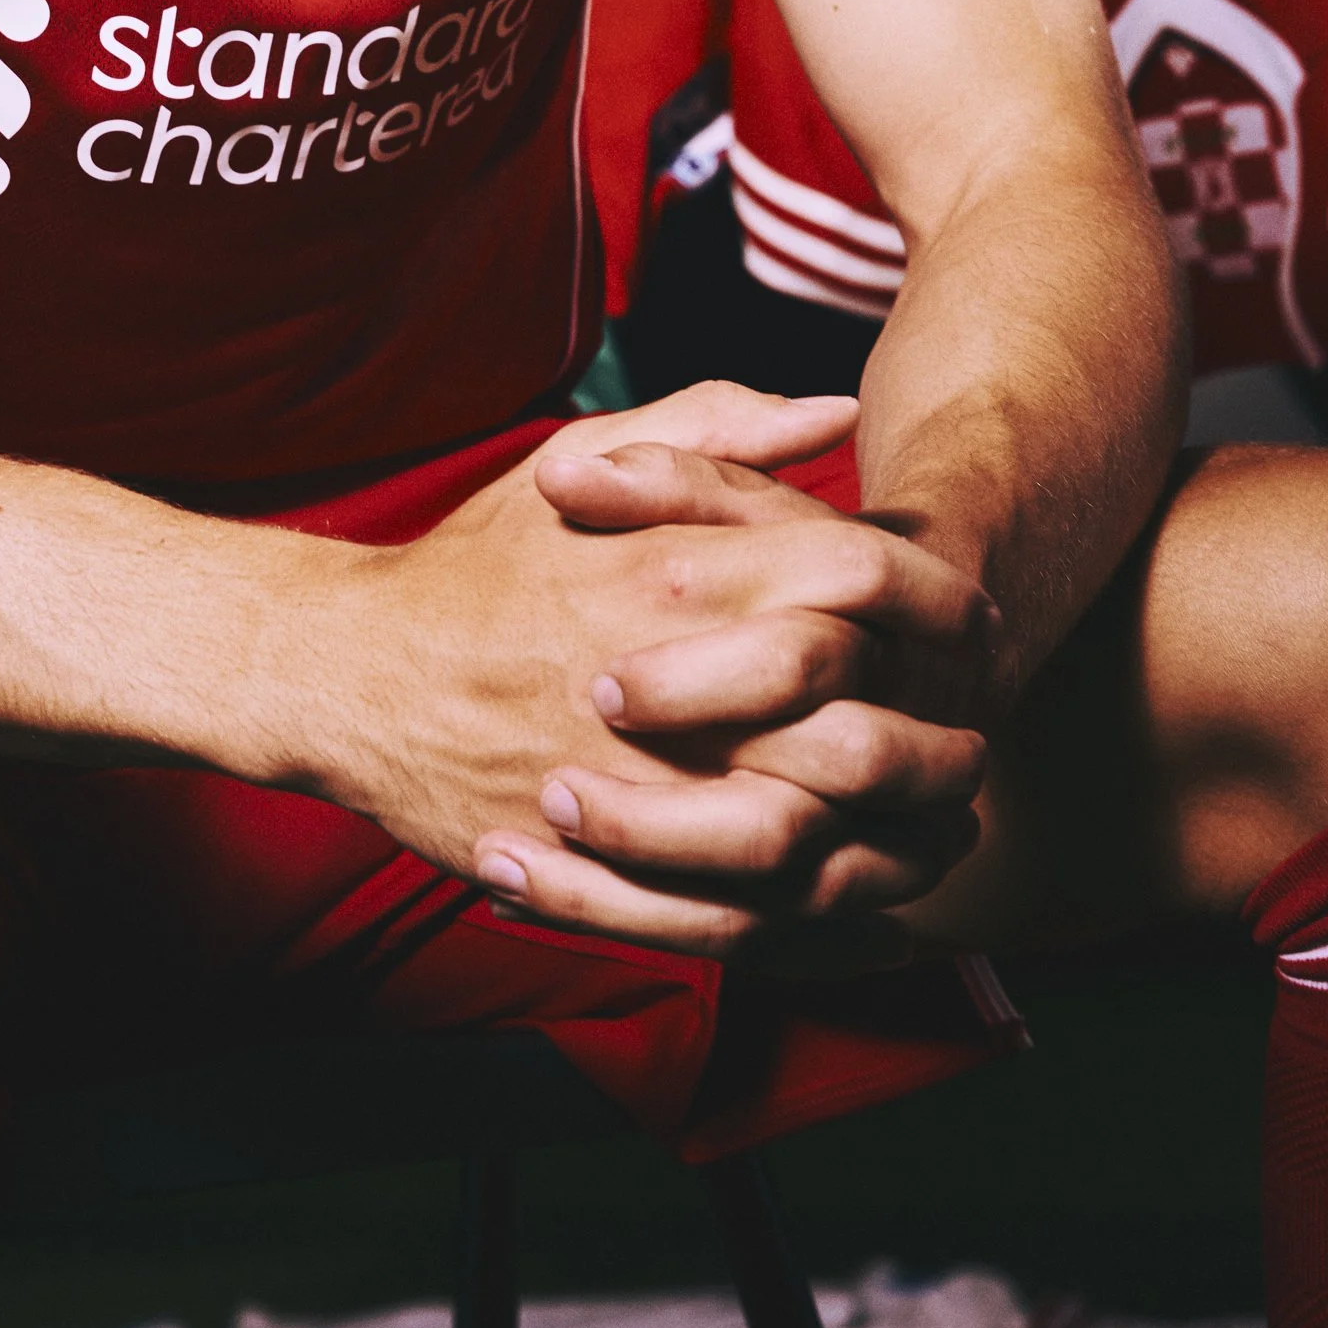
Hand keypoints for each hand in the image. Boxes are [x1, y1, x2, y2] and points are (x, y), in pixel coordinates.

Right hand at [320, 383, 993, 957]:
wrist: (353, 670)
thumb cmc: (480, 561)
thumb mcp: (585, 460)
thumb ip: (717, 430)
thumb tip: (837, 408)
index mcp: (677, 570)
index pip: (863, 575)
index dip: (942, 594)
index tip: (973, 615)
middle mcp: (675, 681)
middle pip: (867, 724)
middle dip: (945, 739)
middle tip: (974, 737)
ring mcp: (642, 789)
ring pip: (826, 839)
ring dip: (905, 840)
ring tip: (941, 825)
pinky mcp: (611, 873)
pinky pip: (752, 918)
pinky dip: (829, 920)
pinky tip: (872, 903)